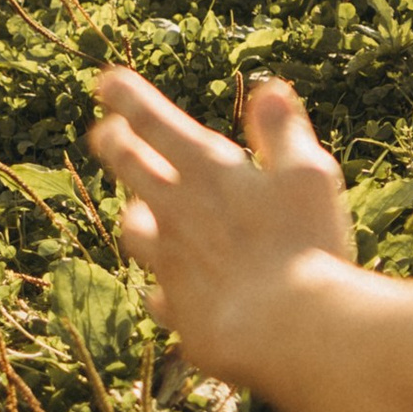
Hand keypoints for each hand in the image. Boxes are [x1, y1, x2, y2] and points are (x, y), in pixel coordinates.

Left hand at [88, 69, 352, 385]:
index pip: (154, 122)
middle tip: (106, 133)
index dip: (127, 98)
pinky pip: (160, 294)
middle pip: (131, 170)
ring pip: (135, 232)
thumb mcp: (307, 174)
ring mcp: (171, 265)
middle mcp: (177, 213)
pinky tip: (167, 290)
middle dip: (116, 145)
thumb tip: (269, 89)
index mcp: (207, 170)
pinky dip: (163, 286)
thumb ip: (284, 132)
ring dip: (135, 215)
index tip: (105, 81)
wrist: (286, 330)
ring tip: (137, 210)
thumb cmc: (304, 243)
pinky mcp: (180, 313)